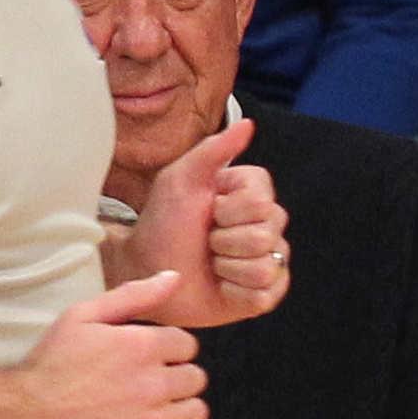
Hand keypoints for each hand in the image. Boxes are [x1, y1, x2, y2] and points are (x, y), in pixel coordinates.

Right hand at [13, 269, 206, 418]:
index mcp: (141, 345)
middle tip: (141, 386)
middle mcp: (153, 382)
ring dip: (178, 409)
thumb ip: (133, 295)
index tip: (141, 361)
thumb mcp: (82, 316)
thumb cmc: (51, 364)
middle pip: (195, 377)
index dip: (166, 351)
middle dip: (173, 378)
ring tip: (146, 410)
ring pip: (196, 410)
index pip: (187, 345)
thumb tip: (175, 277)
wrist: (23, 417)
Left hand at [112, 108, 287, 331]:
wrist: (148, 272)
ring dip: (228, 268)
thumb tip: (249, 124)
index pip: (262, 201)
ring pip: (265, 266)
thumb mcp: (180, 179)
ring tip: (211, 263)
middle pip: (266, 235)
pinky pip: (265, 293)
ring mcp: (269, 260)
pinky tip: (221, 285)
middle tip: (206, 240)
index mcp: (253, 194)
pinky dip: (235, 292)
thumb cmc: (162, 224)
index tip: (208, 210)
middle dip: (225, 241)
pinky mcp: (265, 293)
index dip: (230, 210)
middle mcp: (267, 225)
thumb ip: (213, 150)